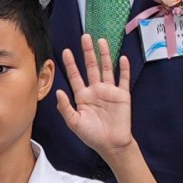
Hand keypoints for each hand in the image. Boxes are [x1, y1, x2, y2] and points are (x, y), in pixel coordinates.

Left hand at [51, 33, 135, 159]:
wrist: (112, 145)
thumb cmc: (92, 135)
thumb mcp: (74, 122)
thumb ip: (65, 107)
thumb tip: (58, 91)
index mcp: (83, 96)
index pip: (75, 76)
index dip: (71, 64)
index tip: (66, 51)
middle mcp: (96, 90)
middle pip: (91, 67)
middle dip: (88, 52)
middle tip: (85, 37)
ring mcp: (110, 91)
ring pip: (107, 69)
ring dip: (104, 55)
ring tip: (101, 41)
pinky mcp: (122, 95)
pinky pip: (123, 79)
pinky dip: (123, 69)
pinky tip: (122, 58)